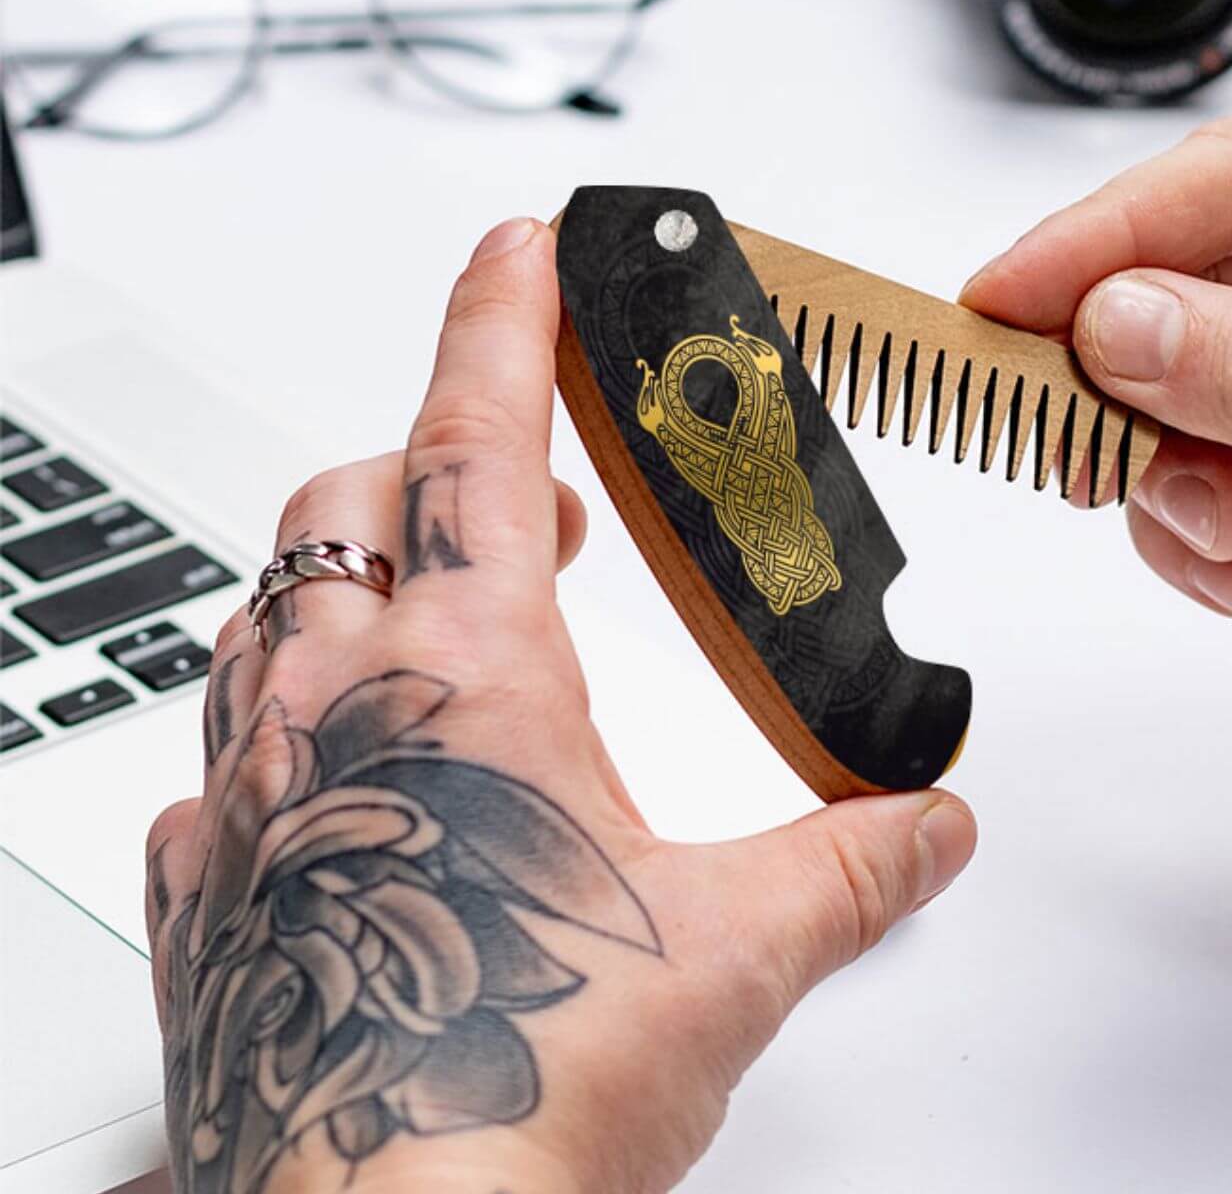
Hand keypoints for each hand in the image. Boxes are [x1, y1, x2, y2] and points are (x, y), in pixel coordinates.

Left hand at [145, 217, 976, 1193]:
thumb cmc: (517, 1083)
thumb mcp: (732, 954)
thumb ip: (849, 865)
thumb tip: (929, 823)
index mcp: (469, 673)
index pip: (475, 431)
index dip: (506, 318)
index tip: (523, 244)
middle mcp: (336, 705)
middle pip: (354, 499)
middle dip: (432, 460)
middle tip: (520, 497)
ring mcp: (251, 793)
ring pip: (268, 609)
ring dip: (349, 580)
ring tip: (434, 618)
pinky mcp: (207, 889)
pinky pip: (212, 760)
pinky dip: (276, 729)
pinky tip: (335, 778)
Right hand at [962, 83, 1231, 746]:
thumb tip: (1115, 321)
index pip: (1225, 177)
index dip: (1097, 239)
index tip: (1000, 300)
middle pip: (1173, 273)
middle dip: (1126, 379)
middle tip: (1081, 443)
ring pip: (1162, 372)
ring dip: (1159, 467)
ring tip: (1215, 530)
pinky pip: (1186, 453)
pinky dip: (1185, 523)